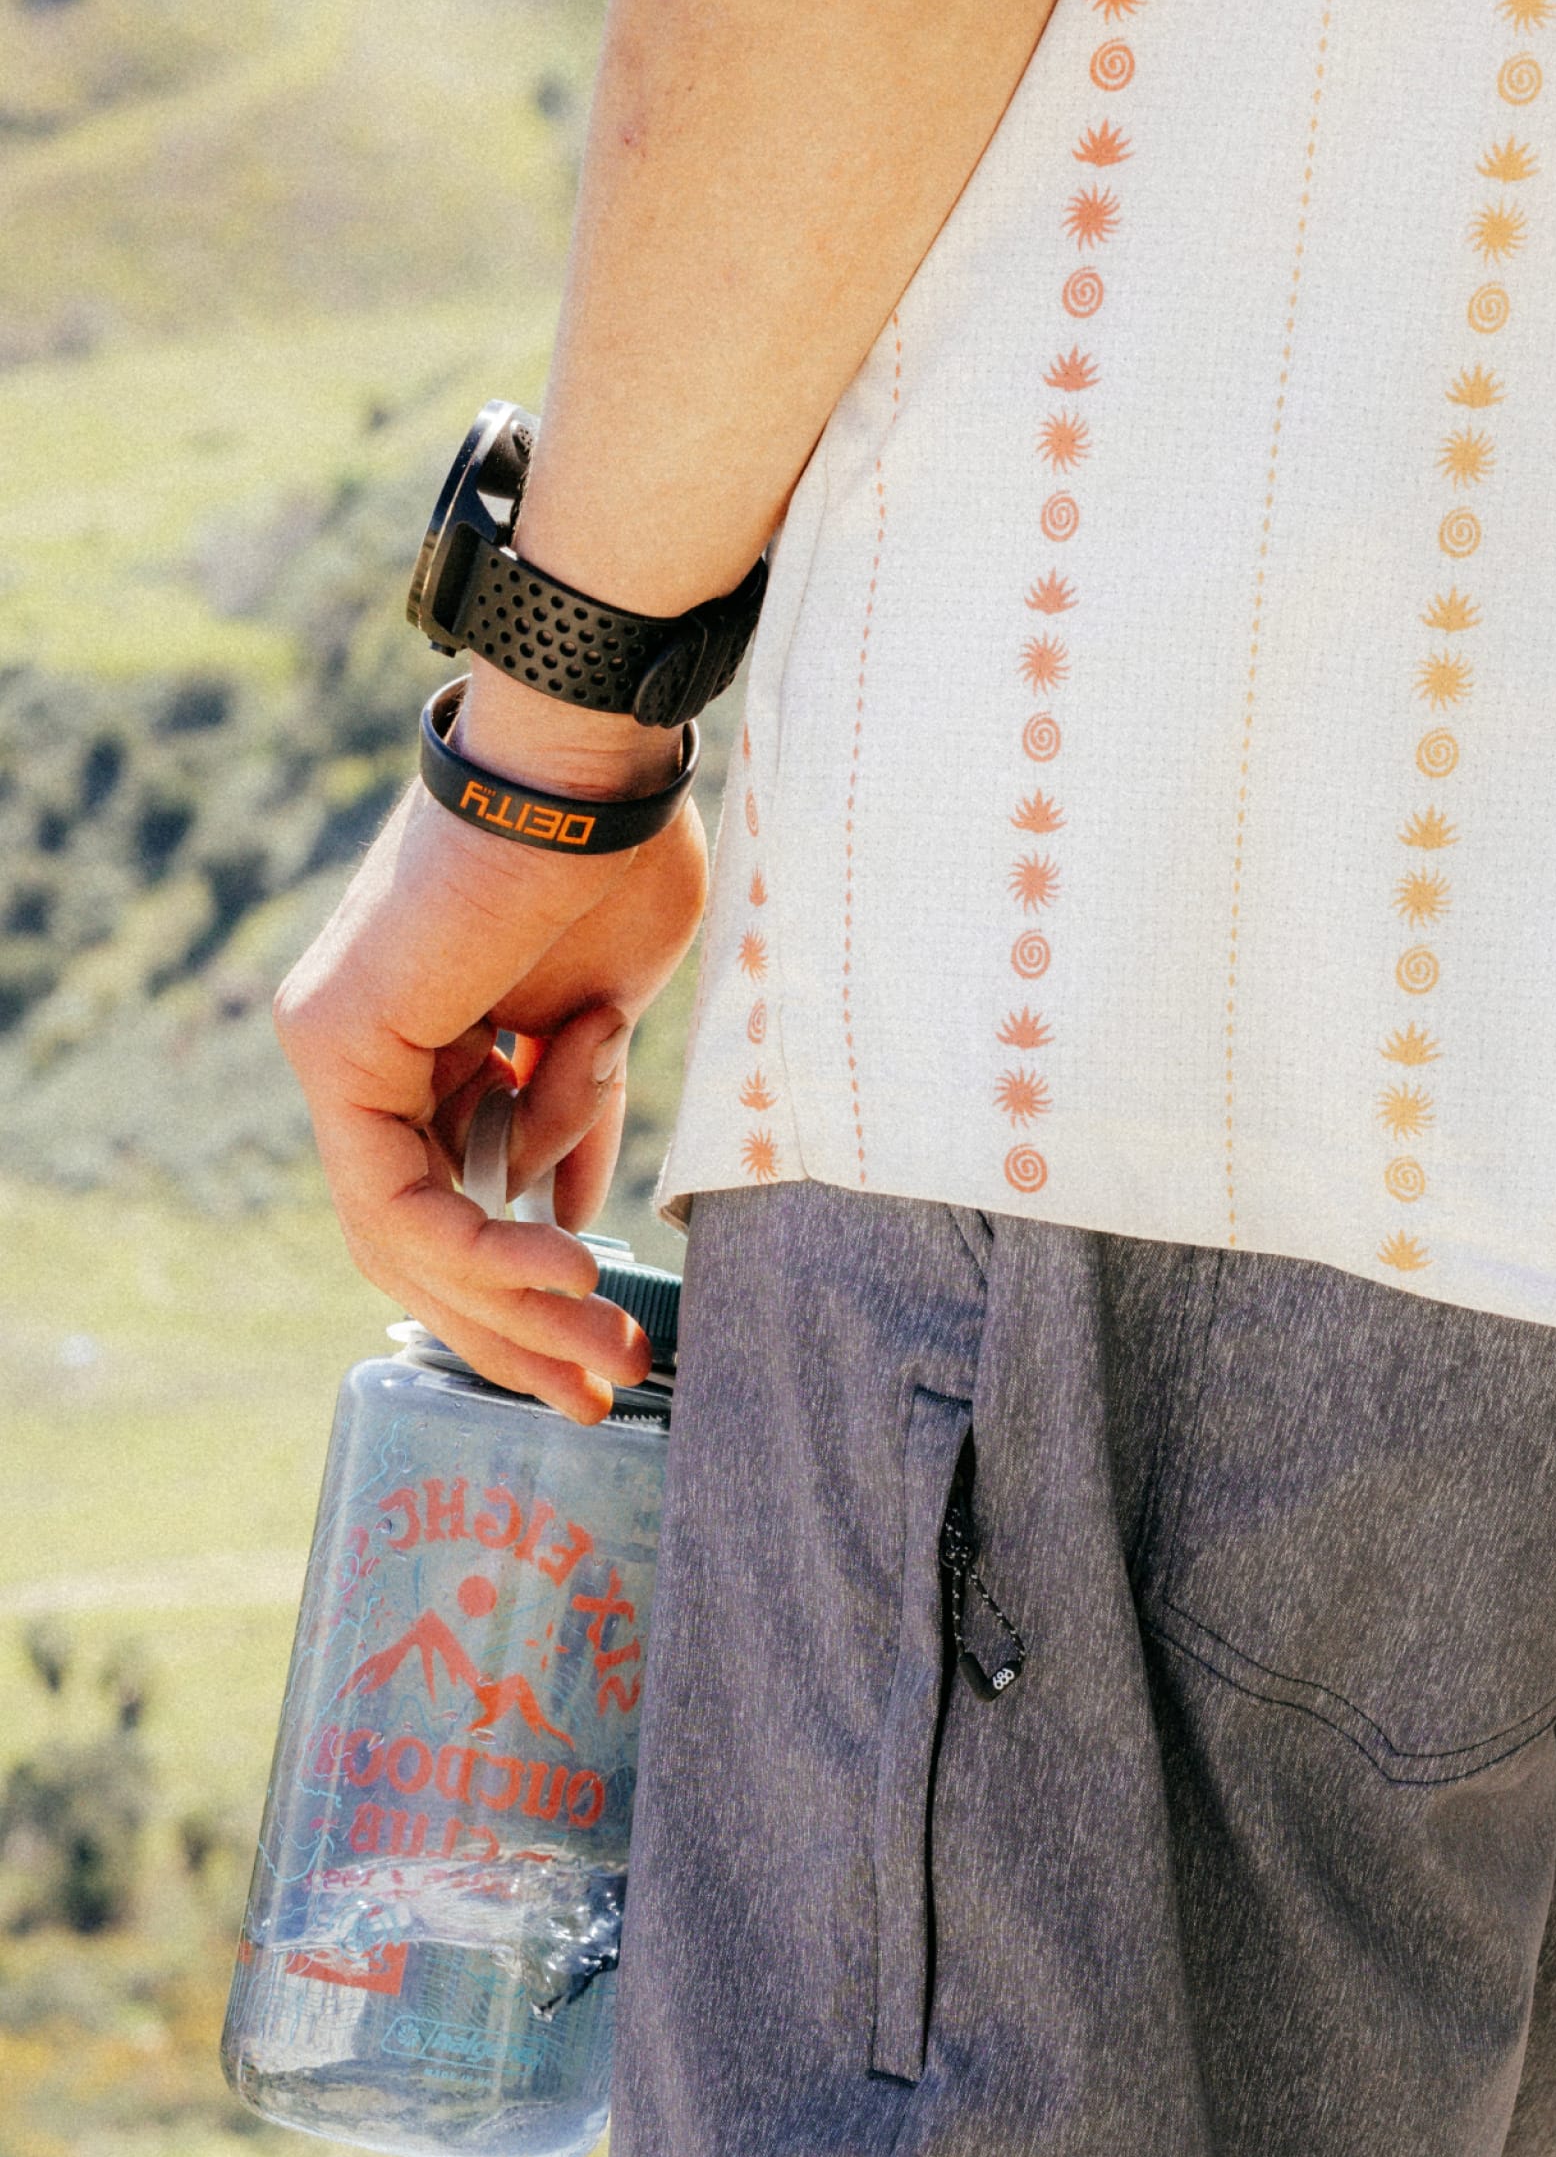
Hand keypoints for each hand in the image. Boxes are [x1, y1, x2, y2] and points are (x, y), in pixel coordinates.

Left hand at [275, 694, 707, 1424]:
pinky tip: (564, 1269)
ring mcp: (339, 1046)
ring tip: (606, 1344)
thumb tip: (564, 1217)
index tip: (608, 1349)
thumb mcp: (601, 1036)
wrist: (591, 768)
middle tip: (600, 1388)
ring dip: (515, 1306)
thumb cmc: (616, 863)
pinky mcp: (337, 1044)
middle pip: (418, 1240)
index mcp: (425, 1044)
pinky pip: (402, 1197)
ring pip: (407, 1235)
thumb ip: (571, 1122)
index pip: (448, 1205)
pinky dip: (484, 1249)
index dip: (524, 1297)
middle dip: (515, 1330)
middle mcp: (365, 1050)